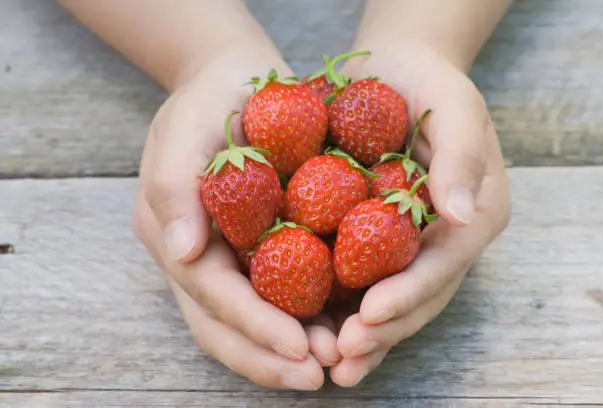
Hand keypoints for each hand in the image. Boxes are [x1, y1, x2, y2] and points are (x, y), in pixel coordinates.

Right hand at [131, 46, 338, 390]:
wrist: (235, 79)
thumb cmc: (210, 97)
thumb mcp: (186, 127)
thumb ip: (174, 185)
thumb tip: (182, 250)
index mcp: (174, 234)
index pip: (211, 296)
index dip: (253, 327)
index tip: (299, 350)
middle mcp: (198, 256)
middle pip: (226, 326)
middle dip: (270, 357)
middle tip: (319, 376)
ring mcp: (228, 256)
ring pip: (252, 320)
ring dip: (289, 348)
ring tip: (339, 361)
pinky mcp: (259, 246)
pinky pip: (280, 293)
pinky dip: (307, 317)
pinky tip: (343, 327)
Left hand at [326, 43, 510, 386]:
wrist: (395, 70)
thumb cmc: (428, 82)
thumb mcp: (455, 105)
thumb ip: (463, 155)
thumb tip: (462, 214)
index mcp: (474, 215)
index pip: (443, 267)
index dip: (408, 295)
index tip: (369, 316)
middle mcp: (444, 239)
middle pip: (417, 296)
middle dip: (381, 330)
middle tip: (341, 358)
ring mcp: (410, 244)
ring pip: (388, 298)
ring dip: (361, 335)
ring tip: (329, 364)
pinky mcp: (375, 237)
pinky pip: (359, 278)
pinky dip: (338, 306)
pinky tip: (310, 327)